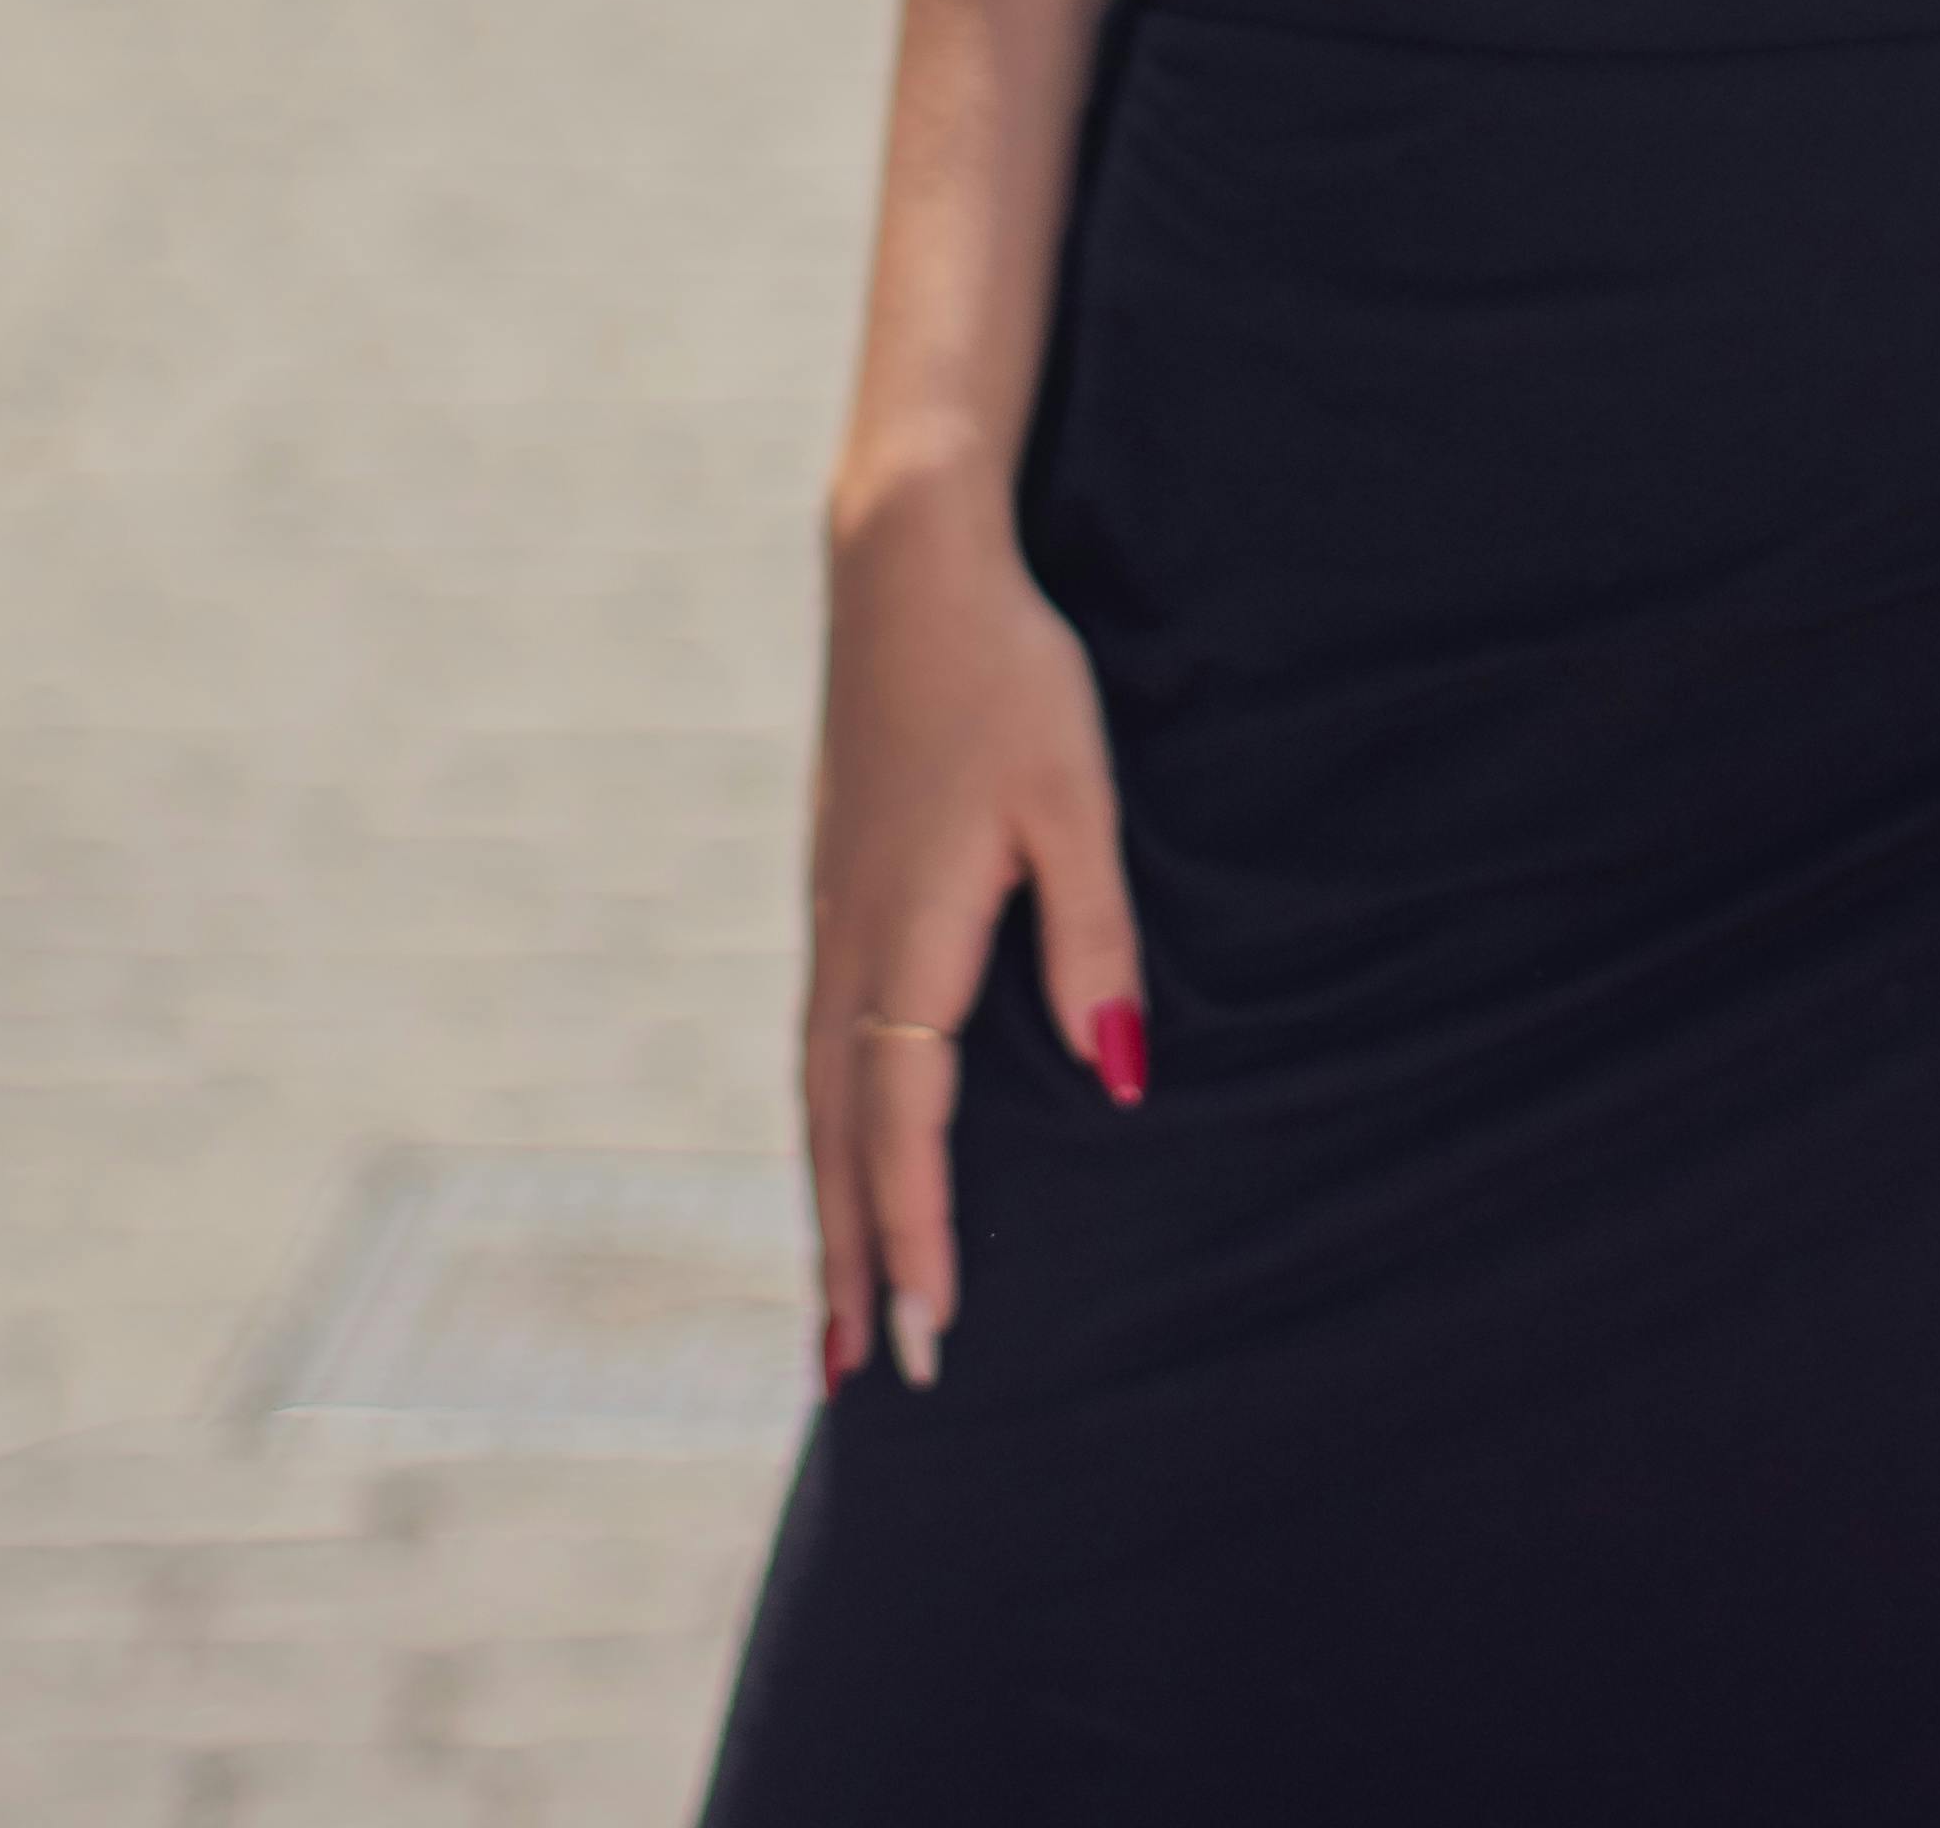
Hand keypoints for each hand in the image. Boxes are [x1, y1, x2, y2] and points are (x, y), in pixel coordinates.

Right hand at [805, 460, 1145, 1393]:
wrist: (906, 564)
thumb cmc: (1009, 674)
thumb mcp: (1075, 798)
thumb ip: (1094, 937)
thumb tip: (1122, 1075)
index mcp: (909, 934)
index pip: (907, 1125)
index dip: (917, 1233)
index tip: (928, 1336)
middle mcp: (849, 941)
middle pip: (839, 1134)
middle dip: (854, 1256)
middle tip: (857, 1375)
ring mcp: (829, 913)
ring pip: (817, 1093)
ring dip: (827, 1203)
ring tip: (833, 1302)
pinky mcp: (833, 883)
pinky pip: (819, 1041)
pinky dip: (824, 1124)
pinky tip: (838, 1144)